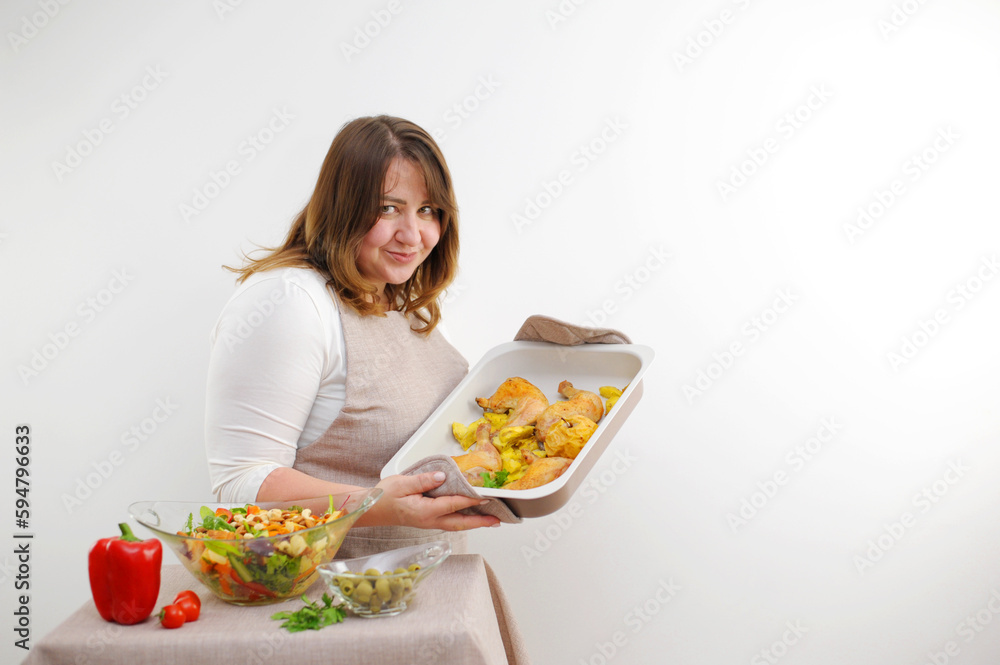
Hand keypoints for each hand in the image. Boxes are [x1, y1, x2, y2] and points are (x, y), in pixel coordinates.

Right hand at [369, 472, 500, 530]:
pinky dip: (463, 520)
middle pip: (460, 523)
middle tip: (497, 520)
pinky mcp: (427, 521)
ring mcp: (429, 523)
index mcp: (424, 511)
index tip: (487, 497)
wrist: (371, 509)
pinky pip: (449, 522)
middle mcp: (429, 520)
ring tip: (490, 520)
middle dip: (480, 522)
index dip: (471, 501)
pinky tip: (470, 516)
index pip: (453, 505)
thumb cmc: (384, 496)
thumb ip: (424, 480)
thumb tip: (444, 476)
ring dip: (474, 523)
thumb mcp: (402, 484)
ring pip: (456, 525)